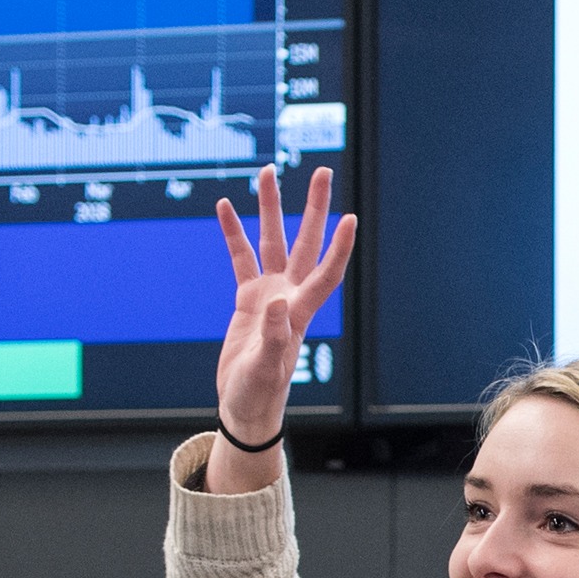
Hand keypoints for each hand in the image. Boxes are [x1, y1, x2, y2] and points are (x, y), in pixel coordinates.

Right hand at [209, 164, 355, 493]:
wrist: (245, 405)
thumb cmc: (258, 393)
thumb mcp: (264, 370)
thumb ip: (274, 337)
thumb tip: (275, 303)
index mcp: (299, 312)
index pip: (326, 273)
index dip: (339, 248)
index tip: (350, 218)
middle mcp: (289, 296)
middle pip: (305, 242)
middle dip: (314, 207)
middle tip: (322, 172)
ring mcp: (270, 294)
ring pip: (273, 241)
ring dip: (271, 207)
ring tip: (268, 172)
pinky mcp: (248, 299)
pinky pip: (242, 257)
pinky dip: (234, 233)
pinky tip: (227, 207)